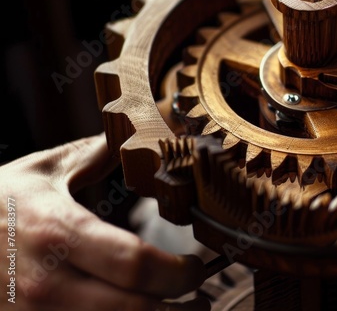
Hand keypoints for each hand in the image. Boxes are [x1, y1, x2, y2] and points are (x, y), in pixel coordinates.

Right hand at [0, 134, 207, 310]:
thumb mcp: (41, 170)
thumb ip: (94, 153)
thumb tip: (134, 136)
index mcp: (59, 233)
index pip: (137, 263)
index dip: (179, 272)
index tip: (199, 267)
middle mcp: (48, 284)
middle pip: (135, 309)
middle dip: (180, 308)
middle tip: (202, 296)